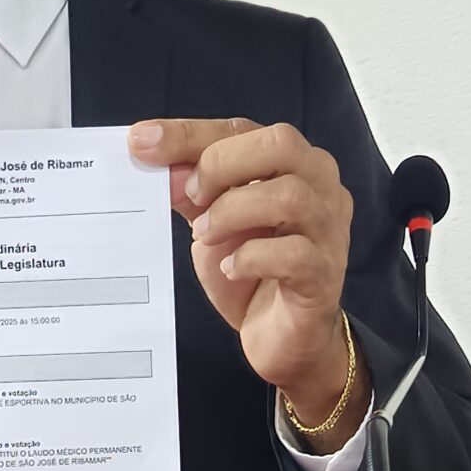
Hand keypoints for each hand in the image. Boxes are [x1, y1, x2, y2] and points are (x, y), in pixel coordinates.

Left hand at [129, 117, 369, 444]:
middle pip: (281, 144)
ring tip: (205, 235)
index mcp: (291, 165)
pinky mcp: (324, 274)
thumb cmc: (253, 274)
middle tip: (191, 196)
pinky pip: (293, 253)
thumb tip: (152, 156)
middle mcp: (320, 188)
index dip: (190, 134)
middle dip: (222, 164)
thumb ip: (190, 191)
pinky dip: (251, 256)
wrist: (283, 340)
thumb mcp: (212, 225)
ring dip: (233, 212)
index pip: (242, 130)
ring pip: (289, 196)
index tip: (142, 141)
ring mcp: (328, 230)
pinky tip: (231, 268)